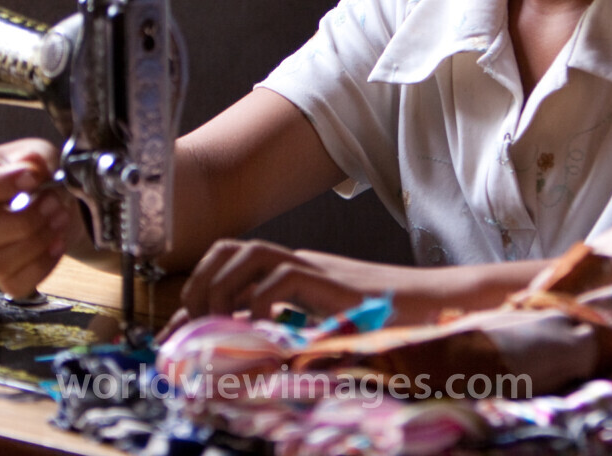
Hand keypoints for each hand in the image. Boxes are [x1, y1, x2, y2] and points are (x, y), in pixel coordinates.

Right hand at [0, 138, 81, 299]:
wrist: (50, 201)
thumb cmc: (31, 173)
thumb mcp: (36, 152)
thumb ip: (35, 157)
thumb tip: (30, 165)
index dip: (0, 185)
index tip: (33, 178)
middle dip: (23, 221)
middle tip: (53, 202)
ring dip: (36, 242)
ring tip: (60, 218)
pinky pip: (13, 284)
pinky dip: (43, 265)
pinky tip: (58, 242)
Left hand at [166, 238, 442, 334]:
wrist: (434, 306)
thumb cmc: (388, 324)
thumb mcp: (329, 334)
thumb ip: (296, 339)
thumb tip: (257, 363)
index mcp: (293, 276)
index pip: (232, 266)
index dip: (198, 292)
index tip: (176, 331)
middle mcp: (299, 265)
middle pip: (231, 248)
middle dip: (201, 283)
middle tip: (192, 325)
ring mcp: (316, 268)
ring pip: (250, 252)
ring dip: (223, 286)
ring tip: (218, 323)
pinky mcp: (333, 281)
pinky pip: (284, 277)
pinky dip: (261, 302)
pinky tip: (261, 329)